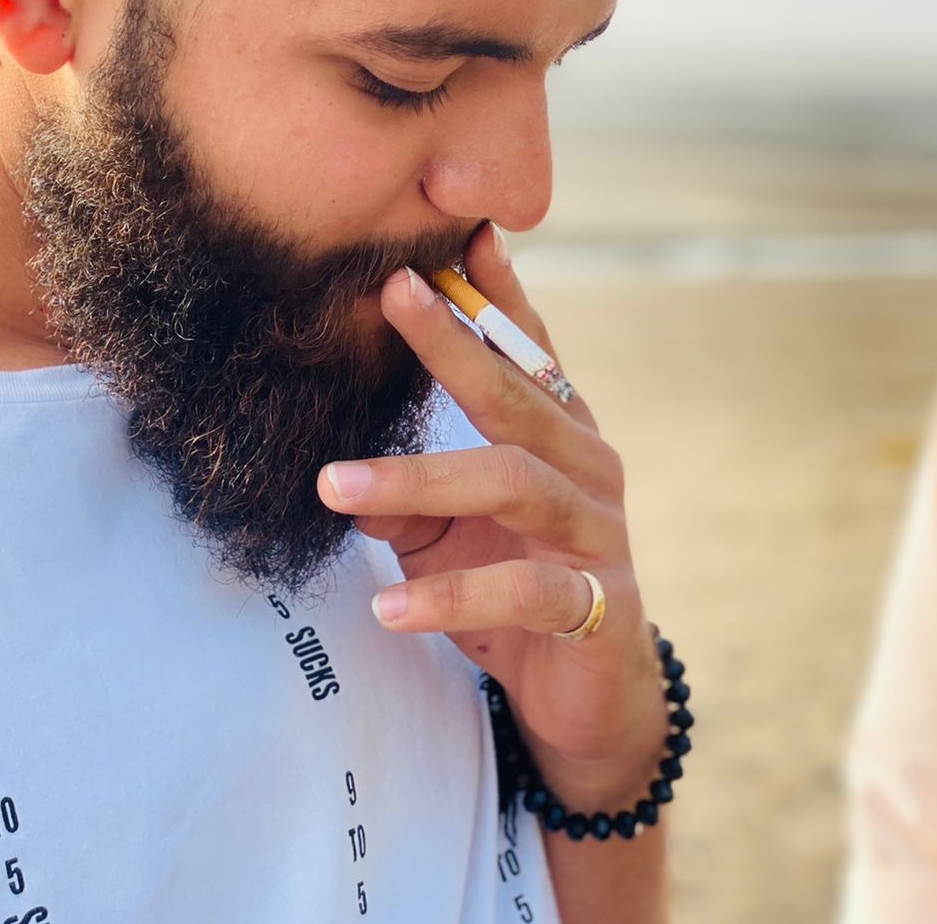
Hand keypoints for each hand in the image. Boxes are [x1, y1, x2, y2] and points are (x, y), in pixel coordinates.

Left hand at [317, 221, 666, 801]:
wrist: (588, 700)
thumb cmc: (511, 587)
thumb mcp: (448, 530)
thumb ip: (405, 489)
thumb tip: (335, 468)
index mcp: (559, 432)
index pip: (527, 348)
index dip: (496, 291)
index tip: (457, 235)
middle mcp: (587, 465)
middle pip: (514, 393)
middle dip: (451, 341)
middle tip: (391, 295)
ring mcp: (599, 530)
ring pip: (512, 481)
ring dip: (418, 480)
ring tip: (336, 486)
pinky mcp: (600, 604)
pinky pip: (525, 591)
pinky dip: (452, 596)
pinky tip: (389, 609)